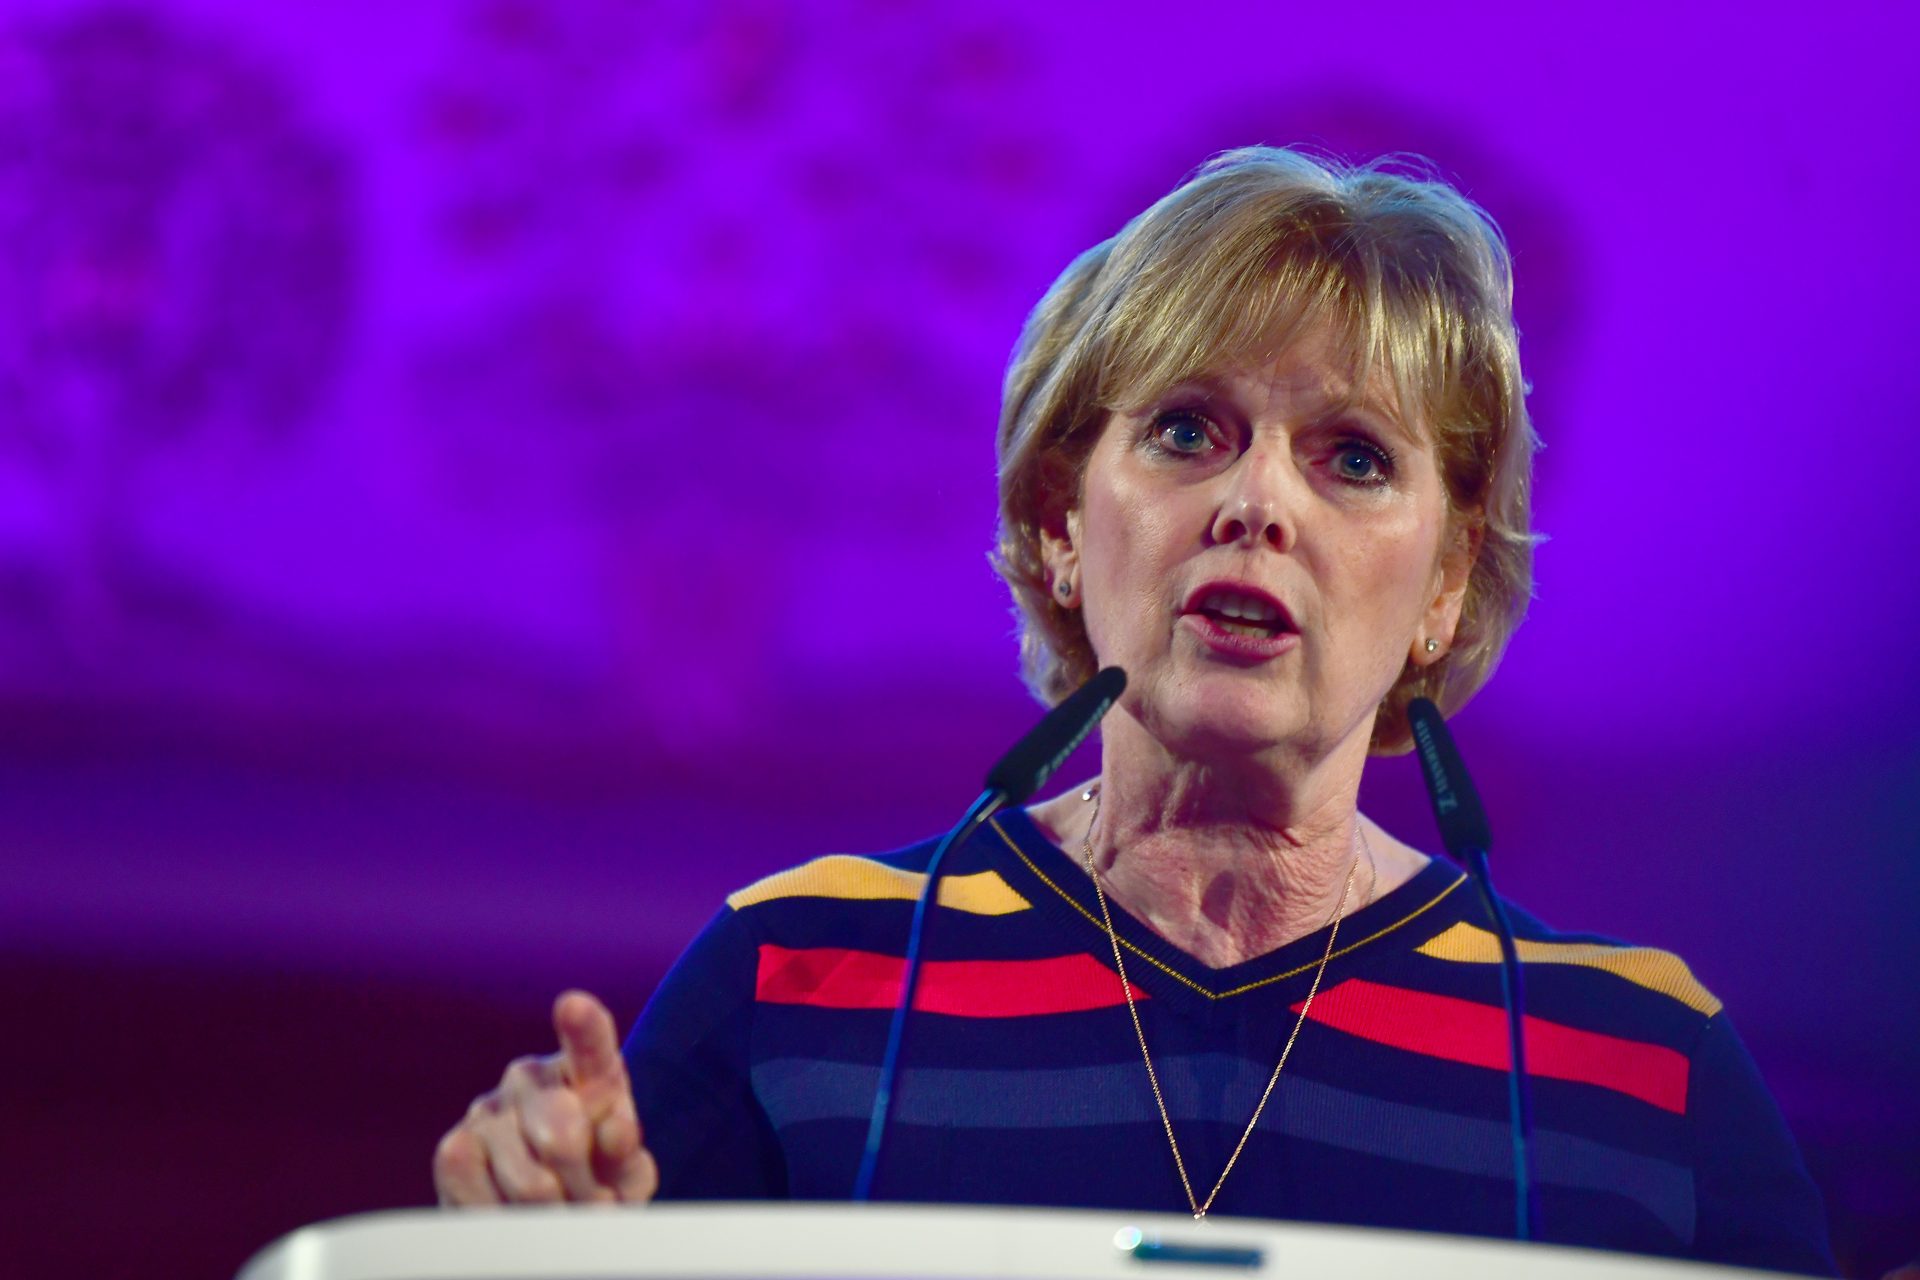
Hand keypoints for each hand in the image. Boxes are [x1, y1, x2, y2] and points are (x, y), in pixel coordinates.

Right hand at [433, 990, 658, 1205]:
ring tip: (562, 1214)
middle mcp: (531, 1077)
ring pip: (532, 1184)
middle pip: (563, 1138)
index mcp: (586, 1070)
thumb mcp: (626, 1171)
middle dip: (587, 1190)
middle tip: (595, 1205)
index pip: (589, 1044)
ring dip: (556, 1217)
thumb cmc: (597, 1183)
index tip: (574, 1007)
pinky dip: (513, 1225)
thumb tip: (617, 1128)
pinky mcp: (453, 1151)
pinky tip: (520, 1216)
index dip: (582, 1026)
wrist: (546, 1215)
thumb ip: (627, 1151)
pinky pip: (486, 1201)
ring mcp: (486, 1109)